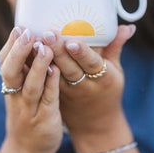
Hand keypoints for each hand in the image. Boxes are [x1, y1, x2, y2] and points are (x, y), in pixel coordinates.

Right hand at [0, 27, 62, 152]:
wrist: (27, 151)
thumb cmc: (26, 113)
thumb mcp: (19, 91)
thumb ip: (23, 69)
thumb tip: (28, 39)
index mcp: (10, 86)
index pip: (5, 61)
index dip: (11, 44)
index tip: (20, 26)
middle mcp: (16, 96)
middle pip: (12, 71)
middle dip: (19, 51)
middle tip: (29, 33)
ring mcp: (29, 109)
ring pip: (30, 86)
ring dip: (37, 66)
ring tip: (45, 48)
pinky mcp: (45, 118)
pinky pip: (47, 100)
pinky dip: (51, 85)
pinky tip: (57, 71)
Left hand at [41, 25, 135, 139]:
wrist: (95, 126)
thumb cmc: (108, 91)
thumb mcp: (115, 71)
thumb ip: (116, 47)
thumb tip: (127, 26)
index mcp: (103, 78)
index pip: (92, 64)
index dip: (82, 53)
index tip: (71, 42)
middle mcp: (84, 86)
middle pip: (69, 68)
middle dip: (58, 50)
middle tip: (47, 32)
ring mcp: (66, 92)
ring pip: (53, 75)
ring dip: (42, 59)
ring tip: (34, 41)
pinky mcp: (54, 95)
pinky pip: (43, 81)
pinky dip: (34, 68)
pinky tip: (25, 53)